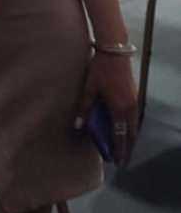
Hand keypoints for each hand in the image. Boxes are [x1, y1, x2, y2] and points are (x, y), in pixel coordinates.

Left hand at [75, 51, 138, 165]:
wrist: (115, 50)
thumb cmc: (100, 69)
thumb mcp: (89, 89)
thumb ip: (84, 108)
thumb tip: (77, 126)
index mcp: (120, 108)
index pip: (120, 136)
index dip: (119, 150)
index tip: (117, 162)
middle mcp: (130, 107)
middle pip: (130, 132)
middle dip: (125, 144)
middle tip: (117, 154)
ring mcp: (134, 99)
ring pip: (133, 123)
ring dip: (127, 133)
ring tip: (118, 141)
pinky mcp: (134, 93)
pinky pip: (133, 115)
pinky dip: (128, 123)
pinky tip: (119, 124)